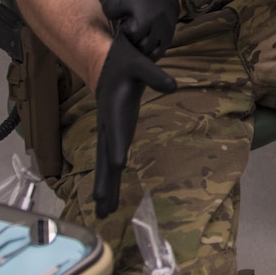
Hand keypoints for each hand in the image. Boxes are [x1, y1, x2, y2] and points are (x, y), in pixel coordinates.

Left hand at [83, 0, 180, 59]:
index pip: (111, 10)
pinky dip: (143, 51)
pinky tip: (140, 40)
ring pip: (141, 46)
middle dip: (123, 30)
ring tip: (132, 31)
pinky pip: (152, 54)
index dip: (110, 8)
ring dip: (133, 42)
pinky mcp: (167, 38)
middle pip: (130, 33)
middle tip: (124, 23)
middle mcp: (153, 13)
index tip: (117, 5)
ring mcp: (161, 27)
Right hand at [92, 33, 177, 218]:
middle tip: (102, 206)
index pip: (117, 131)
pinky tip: (108, 196)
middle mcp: (108, 125)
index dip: (118, 146)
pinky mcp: (113, 135)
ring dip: (104, 187)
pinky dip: (108, 178)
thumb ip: (155, 74)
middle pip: (104, 157)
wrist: (107, 64)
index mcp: (114, 109)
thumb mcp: (140, 64)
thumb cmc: (126, 62)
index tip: (119, 165)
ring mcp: (108, 132)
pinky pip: (108, 160)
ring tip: (103, 212)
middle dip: (104, 181)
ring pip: (104, 163)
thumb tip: (173, 84)